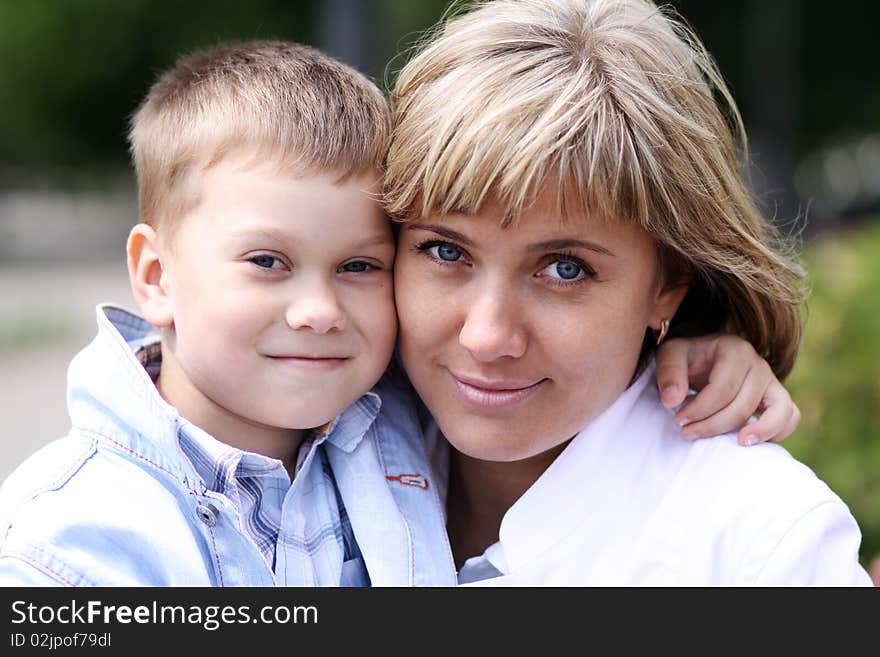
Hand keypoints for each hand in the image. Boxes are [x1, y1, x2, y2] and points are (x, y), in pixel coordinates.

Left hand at [655, 334, 800, 445]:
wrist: (703, 355)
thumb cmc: (687, 357)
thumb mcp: (670, 355)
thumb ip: (669, 374)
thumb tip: (672, 401)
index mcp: (734, 349)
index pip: (722, 389)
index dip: (699, 410)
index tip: (679, 421)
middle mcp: (758, 363)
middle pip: (743, 405)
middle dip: (714, 425)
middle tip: (688, 433)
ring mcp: (772, 380)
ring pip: (777, 410)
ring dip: (759, 432)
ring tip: (737, 443)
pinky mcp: (778, 396)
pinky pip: (791, 416)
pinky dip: (778, 431)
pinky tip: (751, 441)